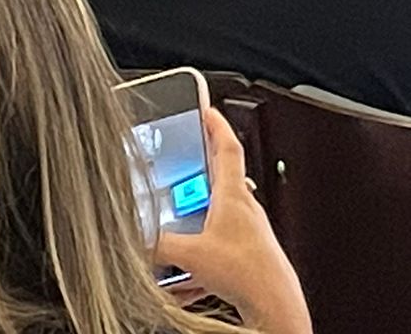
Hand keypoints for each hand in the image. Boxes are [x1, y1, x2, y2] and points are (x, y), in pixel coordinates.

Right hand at [156, 109, 311, 333]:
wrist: (273, 301)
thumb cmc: (247, 271)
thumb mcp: (192, 254)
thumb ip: (159, 245)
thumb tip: (137, 240)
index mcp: (233, 195)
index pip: (227, 147)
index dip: (216, 126)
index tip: (207, 110)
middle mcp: (243, 208)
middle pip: (220, 178)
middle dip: (200, 171)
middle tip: (185, 162)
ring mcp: (246, 231)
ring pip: (215, 217)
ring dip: (194, 222)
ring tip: (174, 232)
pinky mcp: (245, 254)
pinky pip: (216, 249)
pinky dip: (197, 259)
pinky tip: (184, 281)